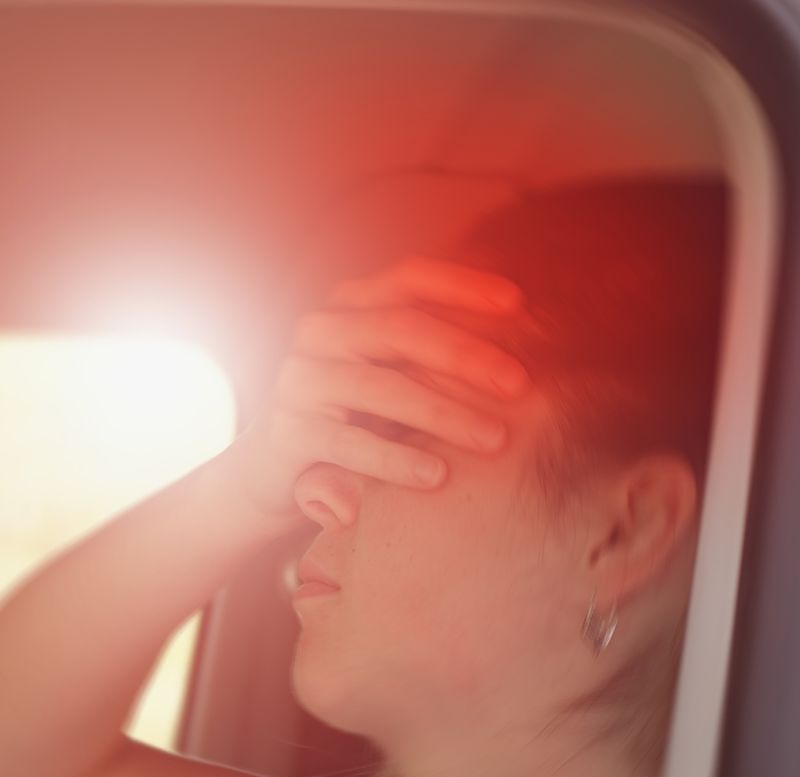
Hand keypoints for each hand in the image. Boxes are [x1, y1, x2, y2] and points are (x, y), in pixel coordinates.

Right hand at [217, 256, 532, 527]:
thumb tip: (524, 333)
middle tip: (519, 385)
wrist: (275, 469)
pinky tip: (437, 475)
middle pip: (400, 328)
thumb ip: (433, 352)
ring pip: (380, 387)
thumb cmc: (354, 415)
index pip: (408, 278)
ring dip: (443, 413)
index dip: (462, 285)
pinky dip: (396, 459)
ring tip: (493, 440)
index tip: (517, 304)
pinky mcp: (288, 432)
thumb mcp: (391, 372)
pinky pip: (349, 443)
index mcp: (350, 306)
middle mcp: (320, 332)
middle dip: (465, 354)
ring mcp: (299, 380)